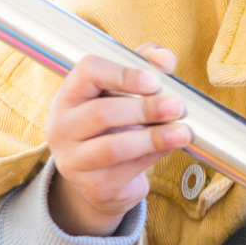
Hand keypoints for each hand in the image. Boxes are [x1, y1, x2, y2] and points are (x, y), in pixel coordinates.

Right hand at [44, 45, 190, 236]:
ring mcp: (73, 160)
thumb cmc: (115, 125)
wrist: (103, 177)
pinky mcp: (93, 186)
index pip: (87, 72)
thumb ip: (144, 68)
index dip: (123, 74)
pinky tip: (171, 147)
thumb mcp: (124, 93)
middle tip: (178, 106)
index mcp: (69, 95)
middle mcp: (62, 127)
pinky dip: (154, 156)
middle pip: (102, 113)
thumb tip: (165, 58)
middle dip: (145, 109)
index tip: (155, 82)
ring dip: (153, 138)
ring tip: (183, 132)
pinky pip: (127, 170)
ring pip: (114, 147)